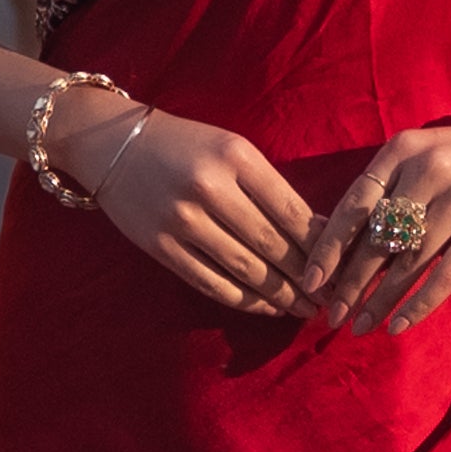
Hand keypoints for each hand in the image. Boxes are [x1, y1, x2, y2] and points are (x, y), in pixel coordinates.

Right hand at [84, 103, 319, 313]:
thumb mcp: (232, 149)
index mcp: (236, 156)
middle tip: (329, 298)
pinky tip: (266, 307)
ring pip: (246, 270)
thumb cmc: (184, 144)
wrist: (112, 143)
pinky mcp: (160, 246)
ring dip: (281, 295)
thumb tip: (317, 232)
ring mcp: (182, 220)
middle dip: (306, 278)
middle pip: (272, 245)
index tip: (339, 267)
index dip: (320, 246)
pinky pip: (212, 284)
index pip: (291, 211)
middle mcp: (210, 188)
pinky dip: (245, 301)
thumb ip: (270, 188)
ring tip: (303, 308)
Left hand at [288, 116, 450, 336]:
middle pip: (377, 238)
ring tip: (360, 326)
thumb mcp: (417, 156)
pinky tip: (400, 325)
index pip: (354, 204)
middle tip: (333, 315)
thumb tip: (342, 250)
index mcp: (401, 151)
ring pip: (408, 261)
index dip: (330, 247)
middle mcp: (427, 171)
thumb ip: (385, 191)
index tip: (311, 281)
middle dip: (351, 283)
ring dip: (380, 300)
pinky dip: (420, 304)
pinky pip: (446, 273)